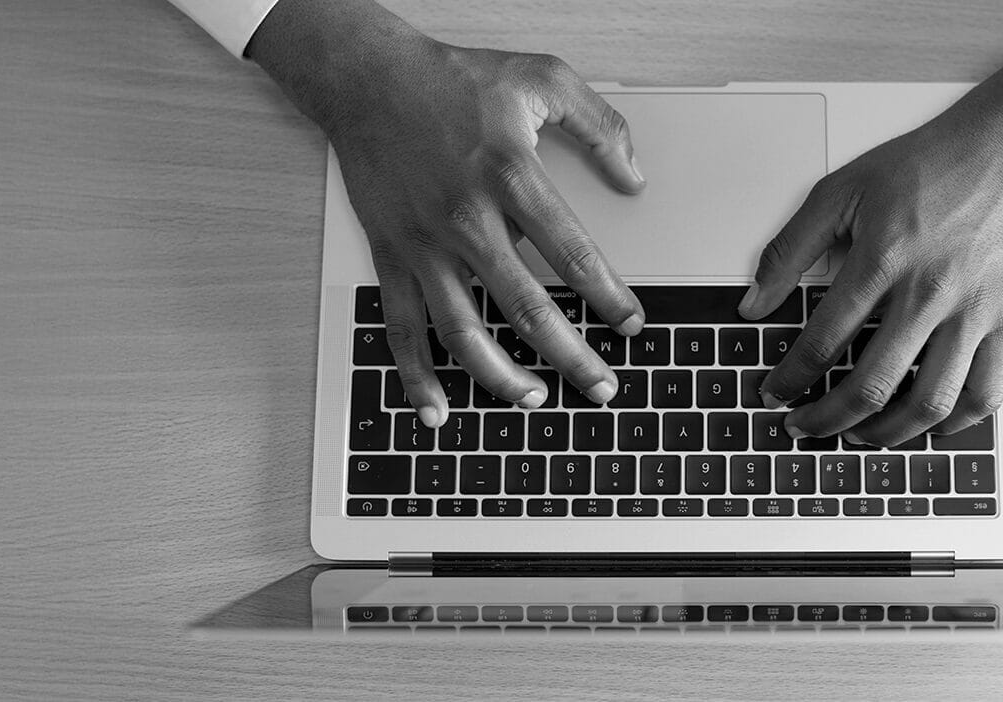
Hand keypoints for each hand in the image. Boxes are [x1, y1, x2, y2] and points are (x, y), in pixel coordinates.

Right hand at [250, 0, 645, 427]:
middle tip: (602, 388)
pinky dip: (415, 374)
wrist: (368, 78)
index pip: (573, 253)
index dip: (608, 296)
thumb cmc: (455, 79)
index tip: (631, 324)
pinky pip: (401, 327)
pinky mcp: (391, 255)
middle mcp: (467, 219)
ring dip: (501, 377)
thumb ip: (599, 125)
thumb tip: (634, 178)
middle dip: (570, 356)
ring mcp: (424, 244)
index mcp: (511, 175)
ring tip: (537, 400)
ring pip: (463, 330)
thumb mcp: (542, 77)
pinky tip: (436, 409)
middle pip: (525, 307)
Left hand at [739, 23, 1002, 445]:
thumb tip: (754, 302)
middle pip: (871, 384)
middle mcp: (930, 292)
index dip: (790, 378)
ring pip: (930, 402)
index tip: (774, 393)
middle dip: (825, 419)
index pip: (823, 341)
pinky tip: (927, 425)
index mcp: (883, 259)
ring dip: (886, 433)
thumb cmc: (929, 165)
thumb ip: (790, 248)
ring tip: (857, 436)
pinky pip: (986, 392)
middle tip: (802, 426)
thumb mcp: (841, 190)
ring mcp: (974, 311)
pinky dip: (954, 422)